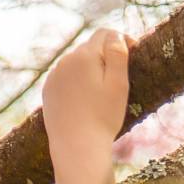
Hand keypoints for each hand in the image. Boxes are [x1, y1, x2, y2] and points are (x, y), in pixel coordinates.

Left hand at [43, 28, 128, 183]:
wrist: (76, 149)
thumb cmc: (103, 119)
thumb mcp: (118, 85)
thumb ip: (118, 55)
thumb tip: (116, 36)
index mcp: (85, 55)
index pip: (105, 34)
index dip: (122, 40)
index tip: (134, 53)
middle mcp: (66, 60)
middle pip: (90, 48)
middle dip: (105, 56)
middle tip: (121, 76)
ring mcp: (54, 76)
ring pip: (77, 64)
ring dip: (90, 70)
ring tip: (103, 92)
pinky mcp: (49, 91)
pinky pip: (65, 79)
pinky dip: (77, 84)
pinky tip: (86, 102)